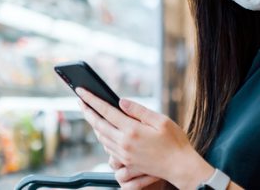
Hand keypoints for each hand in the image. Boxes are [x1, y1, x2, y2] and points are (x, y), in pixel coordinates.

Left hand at [76, 88, 213, 188]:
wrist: (180, 167)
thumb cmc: (175, 142)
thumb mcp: (161, 120)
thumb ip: (139, 110)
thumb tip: (121, 101)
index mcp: (132, 130)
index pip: (106, 111)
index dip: (91, 100)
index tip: (81, 91)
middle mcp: (124, 143)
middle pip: (98, 124)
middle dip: (87, 111)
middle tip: (79, 100)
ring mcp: (124, 154)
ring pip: (101, 137)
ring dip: (94, 124)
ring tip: (90, 113)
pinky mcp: (126, 162)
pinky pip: (108, 147)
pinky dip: (102, 137)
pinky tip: (104, 130)